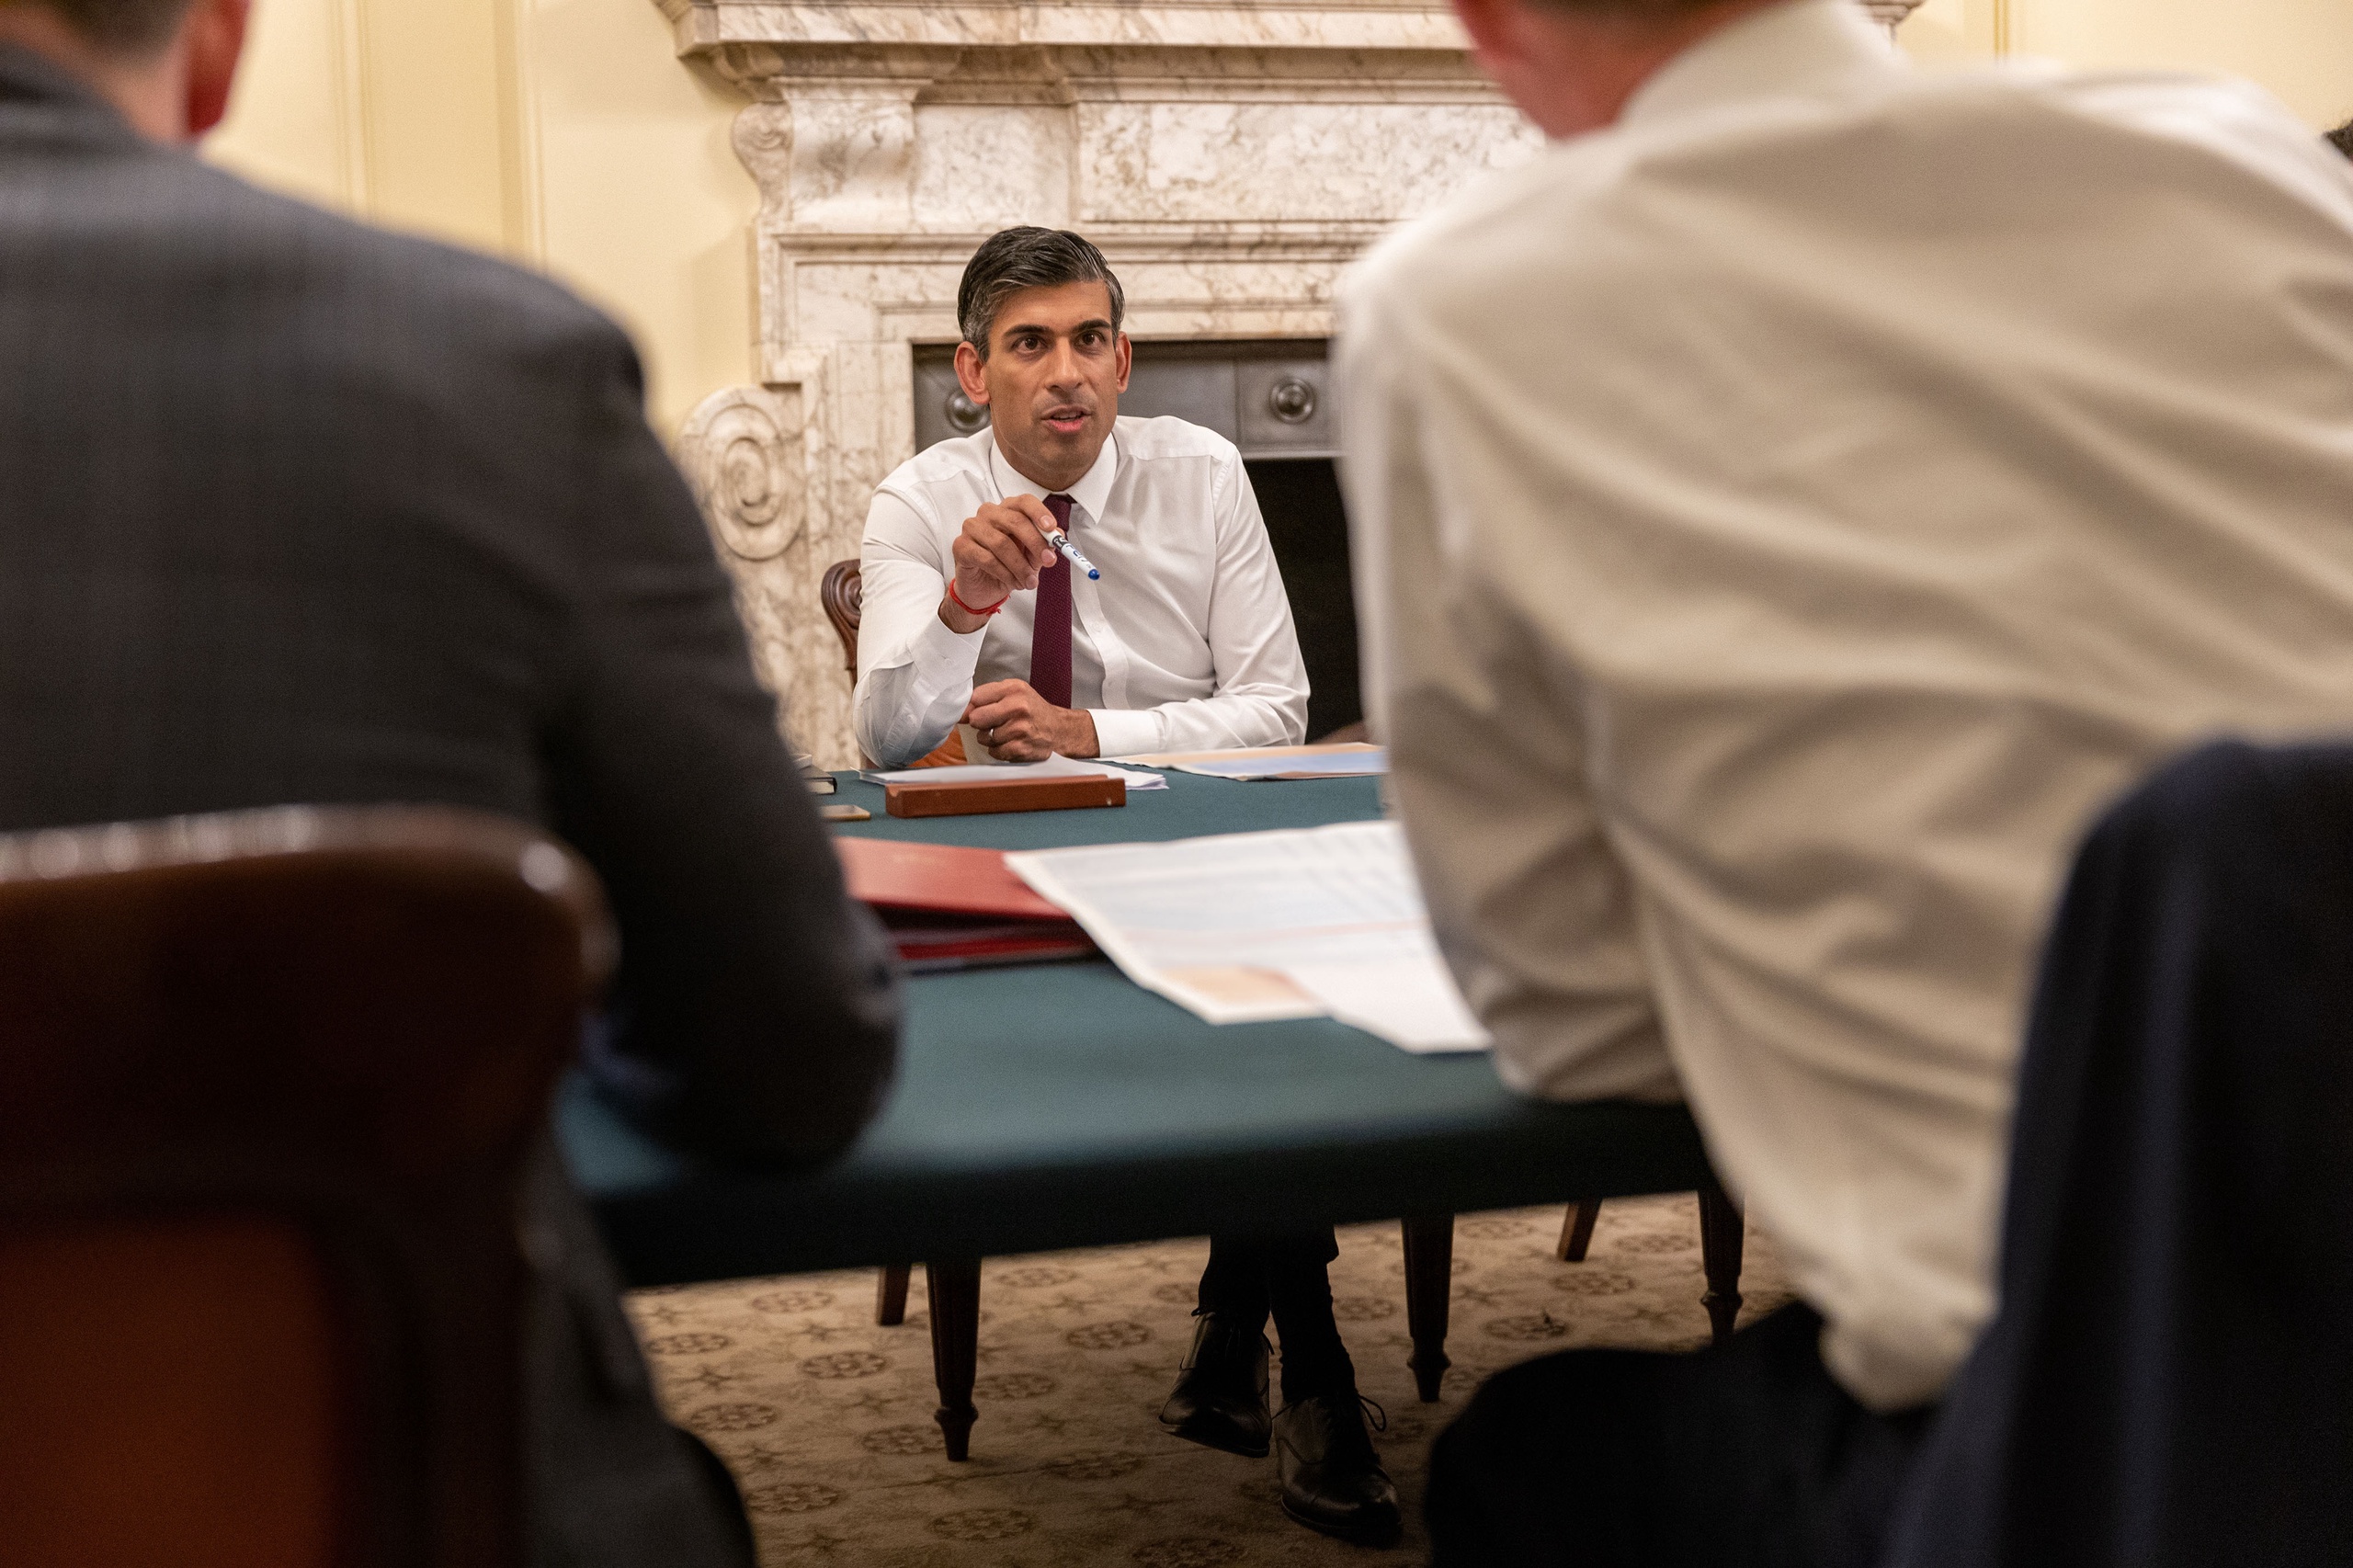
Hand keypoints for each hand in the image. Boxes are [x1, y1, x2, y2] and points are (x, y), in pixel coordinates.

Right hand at [940, 497, 1059, 632]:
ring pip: (1002, 544)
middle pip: (1015, 521)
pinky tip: (1012, 582)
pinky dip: (1005, 573)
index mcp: (1008, 510)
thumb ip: (1044, 545)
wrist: (983, 589)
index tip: (1052, 529)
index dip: (1040, 513)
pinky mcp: (961, 546)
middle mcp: (989, 514)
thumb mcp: (1032, 557)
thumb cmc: (1007, 566)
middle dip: (1036, 543)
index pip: (1025, 502)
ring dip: (1020, 566)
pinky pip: (987, 559)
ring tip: (1028, 581)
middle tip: (1048, 560)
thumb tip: (1058, 537)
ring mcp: (972, 527)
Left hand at [964, 680, 1097, 761]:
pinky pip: (994, 752)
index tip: (978, 711)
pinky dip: (999, 750)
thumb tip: (960, 711)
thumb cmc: (1032, 710)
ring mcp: (1020, 729)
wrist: (1058, 729)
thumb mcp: (1013, 693)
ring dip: (991, 739)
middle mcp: (1018, 707)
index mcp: (1014, 689)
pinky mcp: (1021, 748)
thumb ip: (986, 697)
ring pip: (984, 738)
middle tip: (993, 722)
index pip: (975, 698)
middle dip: (981, 724)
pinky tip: (1011, 743)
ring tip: (1006, 733)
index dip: (973, 707)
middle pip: (976, 719)